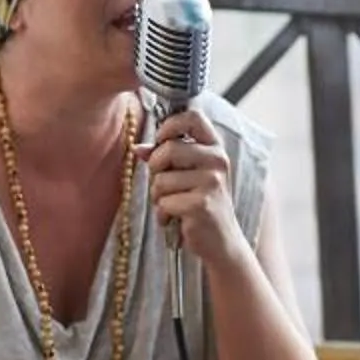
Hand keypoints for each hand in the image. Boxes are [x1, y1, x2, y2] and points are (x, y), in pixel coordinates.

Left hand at [140, 106, 248, 268]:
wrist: (222, 241)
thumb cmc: (202, 204)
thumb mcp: (187, 176)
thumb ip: (165, 158)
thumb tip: (137, 148)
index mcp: (215, 149)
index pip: (193, 117)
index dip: (170, 125)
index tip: (162, 141)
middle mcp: (217, 161)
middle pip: (169, 149)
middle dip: (156, 170)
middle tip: (165, 186)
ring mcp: (211, 182)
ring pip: (162, 179)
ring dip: (159, 197)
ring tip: (174, 206)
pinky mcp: (201, 204)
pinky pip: (164, 202)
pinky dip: (164, 214)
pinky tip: (177, 219)